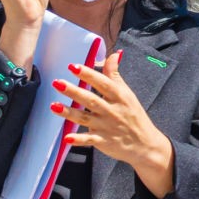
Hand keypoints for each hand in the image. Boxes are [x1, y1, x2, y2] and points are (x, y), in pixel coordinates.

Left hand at [50, 51, 175, 194]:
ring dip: (69, 113)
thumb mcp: (127, 93)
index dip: (88, 74)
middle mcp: (112, 110)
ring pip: (85, 118)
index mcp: (119, 96)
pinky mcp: (103, 141)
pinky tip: (67, 138)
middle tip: (57, 83)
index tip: (73, 67)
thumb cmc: (134, 115)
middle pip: (90, 99)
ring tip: (53, 106)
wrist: (145, 144)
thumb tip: (114, 54)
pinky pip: (89, 139)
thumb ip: (115, 75)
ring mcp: (107, 127)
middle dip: (73, 91)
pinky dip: (79, 139)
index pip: (102, 83)